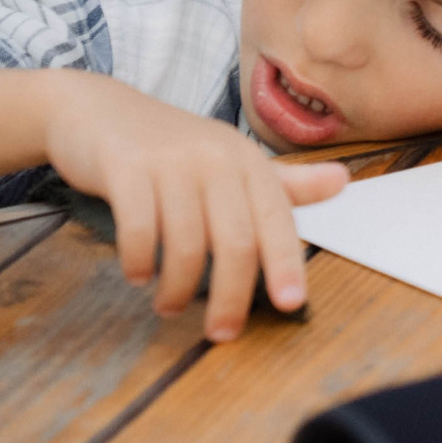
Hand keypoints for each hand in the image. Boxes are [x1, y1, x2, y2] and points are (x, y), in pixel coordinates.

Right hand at [41, 71, 346, 341]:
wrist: (98, 110)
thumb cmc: (172, 145)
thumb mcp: (231, 159)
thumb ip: (283, 182)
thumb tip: (343, 181)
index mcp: (248, 162)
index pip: (278, 221)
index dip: (286, 264)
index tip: (292, 304)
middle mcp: (217, 159)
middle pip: (237, 242)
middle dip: (232, 296)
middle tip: (221, 332)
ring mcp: (171, 163)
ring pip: (188, 243)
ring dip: (178, 288)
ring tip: (168, 305)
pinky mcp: (126, 169)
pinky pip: (140, 230)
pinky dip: (140, 262)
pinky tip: (138, 275)